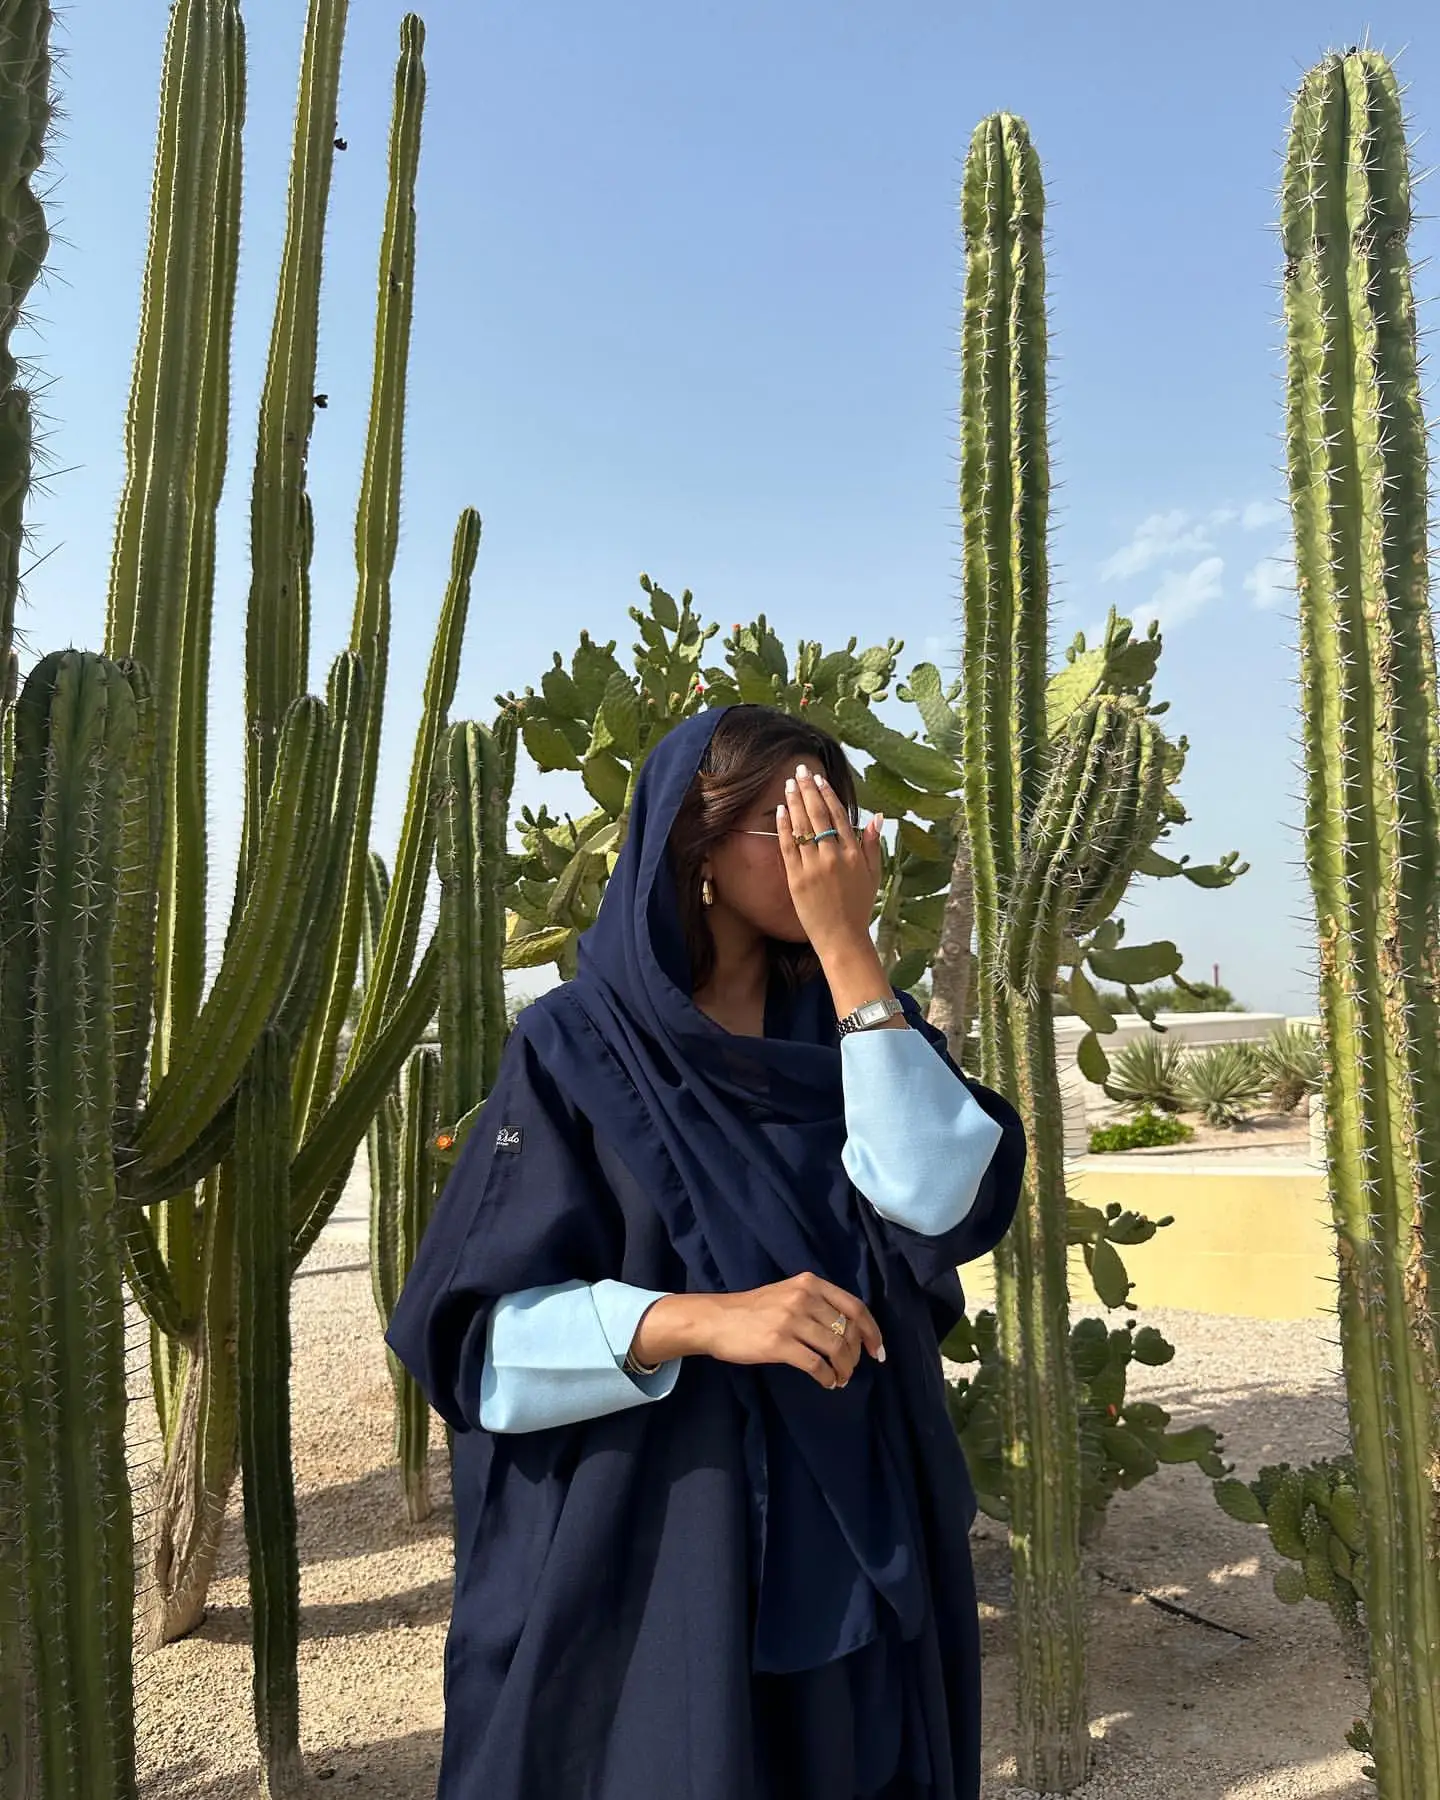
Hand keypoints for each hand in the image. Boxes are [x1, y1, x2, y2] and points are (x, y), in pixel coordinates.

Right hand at [631, 1275, 884, 1389]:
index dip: (872, 1331)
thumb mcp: (788, 1292)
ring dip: (844, 1369)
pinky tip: (827, 1383)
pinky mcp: (779, 1344)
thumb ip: (817, 1303)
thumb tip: (850, 1330)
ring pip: (836, 1348)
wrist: (716, 1319)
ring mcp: (791, 1320)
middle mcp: (804, 1298)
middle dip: (856, 1355)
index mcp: (810, 1283)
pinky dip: (827, 1377)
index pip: (855, 1306)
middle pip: (848, 1330)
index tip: (878, 1351)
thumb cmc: (753, 1309)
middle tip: (852, 1369)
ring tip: (840, 1378)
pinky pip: (816, 1364)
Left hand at [776, 761, 882, 958]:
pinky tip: (780, 810)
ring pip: (803, 826)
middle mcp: (834, 856)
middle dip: (808, 790)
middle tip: (800, 771)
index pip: (839, 816)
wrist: (842, 938)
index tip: (819, 779)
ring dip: (795, 802)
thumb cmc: (858, 908)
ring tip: (789, 784)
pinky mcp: (797, 878)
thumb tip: (876, 817)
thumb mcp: (873, 875)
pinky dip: (784, 827)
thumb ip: (872, 845)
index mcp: (854, 854)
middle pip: (819, 815)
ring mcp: (814, 867)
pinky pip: (788, 846)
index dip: (828, 795)